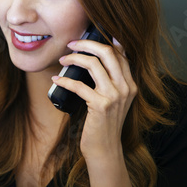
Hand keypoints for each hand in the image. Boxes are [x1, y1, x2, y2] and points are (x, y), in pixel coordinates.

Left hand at [51, 38, 136, 161]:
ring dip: (74, 58)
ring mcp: (114, 96)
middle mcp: (125, 87)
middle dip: (87, 43)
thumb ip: (109, 81)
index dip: (103, 41)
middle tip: (71, 44)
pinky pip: (79, 85)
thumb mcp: (113, 99)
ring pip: (93, 64)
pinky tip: (56, 80)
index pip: (120, 53)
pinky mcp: (100, 105)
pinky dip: (64, 81)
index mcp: (130, 84)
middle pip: (107, 52)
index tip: (87, 37)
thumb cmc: (104, 123)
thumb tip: (93, 60)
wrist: (105, 149)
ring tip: (63, 60)